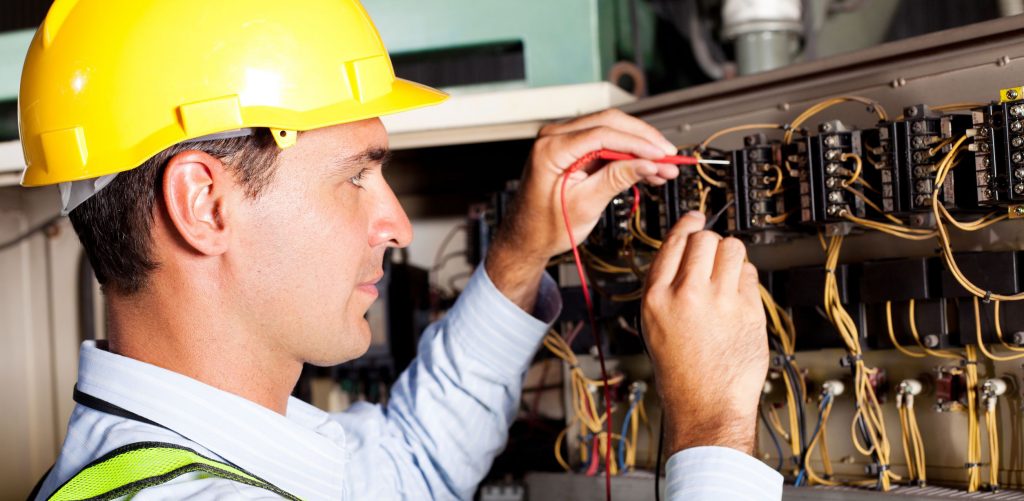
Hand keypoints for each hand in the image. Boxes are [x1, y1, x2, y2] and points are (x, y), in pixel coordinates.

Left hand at [485, 110, 678, 310]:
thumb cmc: (546, 226)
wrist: (528, 237)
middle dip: (644, 139)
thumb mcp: (586, 204)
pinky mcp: (572, 148)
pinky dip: (628, 153)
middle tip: (669, 157)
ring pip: (611, 129)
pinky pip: (605, 142)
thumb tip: (649, 163)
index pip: (603, 134)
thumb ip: (617, 179)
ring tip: (664, 167)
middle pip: (610, 123)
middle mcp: (554, 136)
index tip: (662, 155)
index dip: (638, 143)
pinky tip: (648, 168)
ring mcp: (562, 139)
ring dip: (639, 146)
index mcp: (551, 148)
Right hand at [641, 211, 767, 455]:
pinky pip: (750, 274)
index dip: (687, 224)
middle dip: (710, 241)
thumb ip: (665, 286)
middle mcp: (687, 294)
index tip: (695, 217)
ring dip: (731, 254)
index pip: (673, 242)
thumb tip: (684, 250)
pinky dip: (746, 278)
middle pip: (704, 238)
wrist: (706, 403)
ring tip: (727, 272)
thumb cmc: (681, 370)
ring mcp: (720, 301)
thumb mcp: (654, 324)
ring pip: (732, 248)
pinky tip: (738, 294)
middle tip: (712, 253)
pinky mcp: (748, 310)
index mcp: (656, 297)